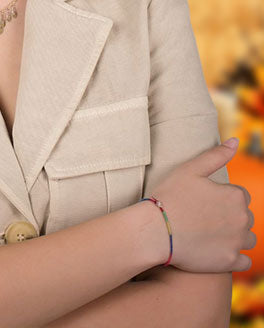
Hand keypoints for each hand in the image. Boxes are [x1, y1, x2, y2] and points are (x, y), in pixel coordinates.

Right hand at [151, 139, 254, 272]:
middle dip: (229, 216)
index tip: (202, 201)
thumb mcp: (190, 169)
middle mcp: (243, 219)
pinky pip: (244, 261)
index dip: (220, 197)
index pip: (239, 195)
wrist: (156, 230)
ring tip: (209, 233)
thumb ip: (215, 155)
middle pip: (245, 217)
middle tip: (202, 216)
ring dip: (235, 236)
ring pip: (247, 238)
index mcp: (235, 196)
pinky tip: (215, 250)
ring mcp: (238, 242)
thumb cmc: (170, 196)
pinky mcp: (231, 262)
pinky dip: (234, 256)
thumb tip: (235, 140)